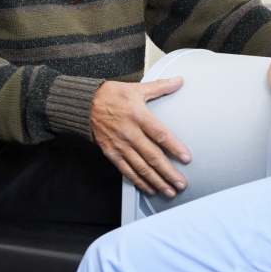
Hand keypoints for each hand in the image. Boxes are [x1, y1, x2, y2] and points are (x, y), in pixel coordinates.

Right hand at [90, 78, 190, 198]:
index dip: (174, 147)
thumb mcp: (137, 88)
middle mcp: (130, 133)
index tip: (186, 158)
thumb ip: (160, 86)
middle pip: (152, 156)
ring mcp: (120, 145)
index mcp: (138, 115)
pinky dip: (139, 182)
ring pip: (141, 167)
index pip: (160, 134)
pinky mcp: (112, 153)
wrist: (85, 104)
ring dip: (157, 181)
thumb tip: (179, 80)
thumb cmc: (112, 95)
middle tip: (181, 183)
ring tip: (169, 191)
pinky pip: (127, 171)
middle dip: (168, 172)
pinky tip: (150, 188)